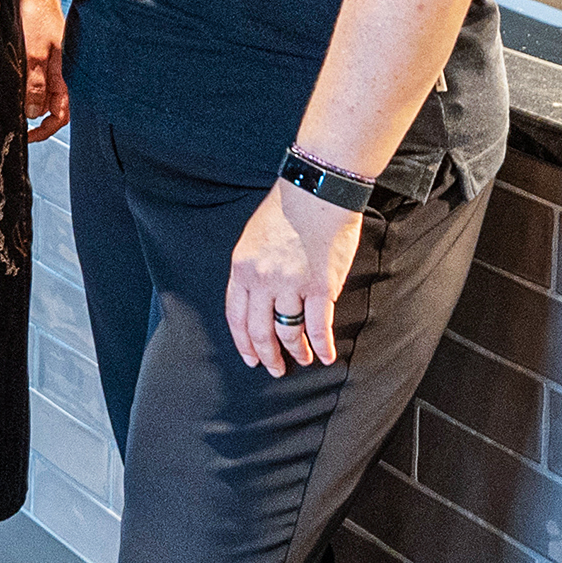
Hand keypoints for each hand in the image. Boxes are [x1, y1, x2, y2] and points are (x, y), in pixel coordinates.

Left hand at [18, 0, 68, 140]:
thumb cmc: (38, 16)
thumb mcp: (34, 53)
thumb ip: (34, 84)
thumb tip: (32, 113)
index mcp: (65, 76)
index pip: (61, 115)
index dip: (45, 129)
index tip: (27, 135)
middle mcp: (60, 73)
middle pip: (49, 107)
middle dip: (33, 116)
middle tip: (12, 119)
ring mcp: (51, 64)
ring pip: (40, 93)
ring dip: (26, 99)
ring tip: (8, 100)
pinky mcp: (40, 55)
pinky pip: (34, 77)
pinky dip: (23, 83)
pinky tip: (9, 80)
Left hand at [225, 181, 362, 373]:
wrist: (316, 192)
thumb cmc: (286, 209)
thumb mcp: (253, 238)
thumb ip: (253, 268)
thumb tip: (260, 295)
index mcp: (241, 268)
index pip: (235, 316)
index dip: (242, 341)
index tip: (249, 357)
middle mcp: (262, 281)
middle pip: (259, 330)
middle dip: (267, 355)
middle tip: (275, 369)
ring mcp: (291, 286)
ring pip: (289, 331)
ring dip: (297, 351)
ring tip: (303, 361)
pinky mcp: (320, 288)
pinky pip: (318, 326)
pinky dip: (322, 345)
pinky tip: (327, 355)